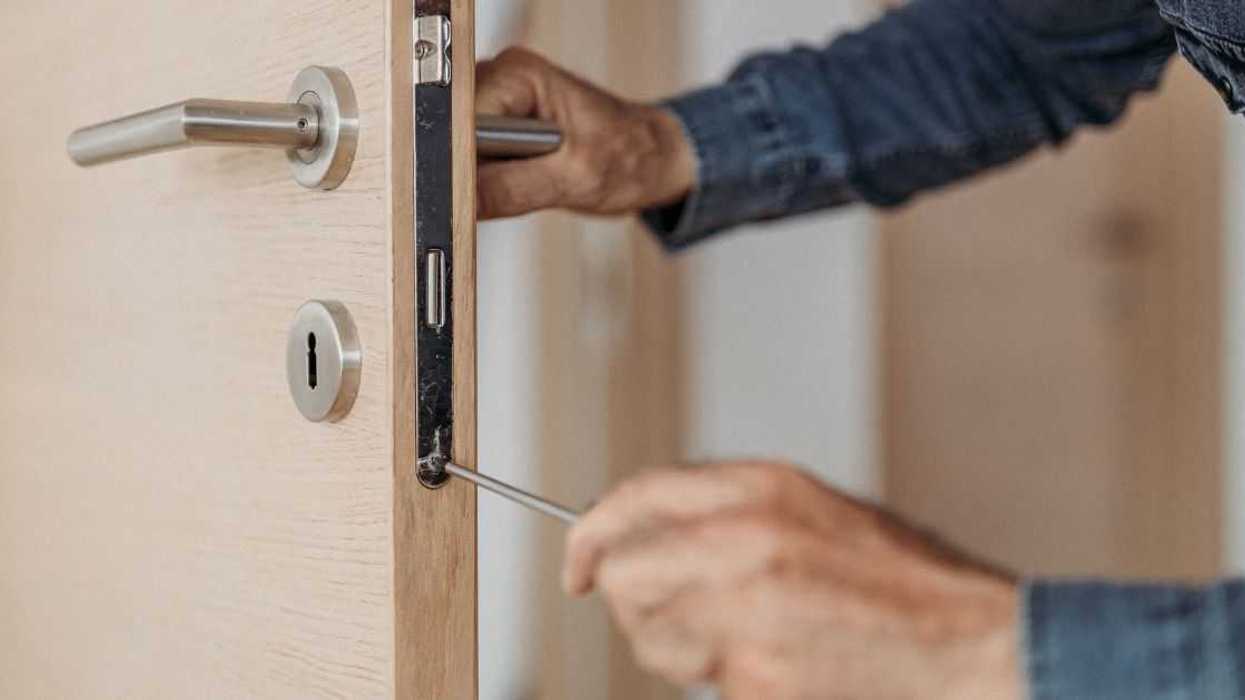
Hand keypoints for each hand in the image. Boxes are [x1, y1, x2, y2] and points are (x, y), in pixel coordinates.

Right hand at [475, 47, 695, 219]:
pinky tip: (515, 184)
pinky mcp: (497, 128)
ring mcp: (496, 103)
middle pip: (448, 132)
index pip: (457, 117)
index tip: (462, 195)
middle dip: (464, 171)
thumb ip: (511, 188)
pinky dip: (483, 181)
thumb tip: (460, 201)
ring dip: (475, 179)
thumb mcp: (574, 179)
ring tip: (524, 184)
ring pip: (454, 149)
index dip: (455, 160)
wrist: (649, 159)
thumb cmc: (628, 158)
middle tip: (505, 192)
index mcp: (519, 75)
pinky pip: (470, 159)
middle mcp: (500, 79)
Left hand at [563, 462, 1020, 698]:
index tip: (578, 562)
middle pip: (625, 572)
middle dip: (628, 598)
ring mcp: (749, 612)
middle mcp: (745, 542)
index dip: (591, 532)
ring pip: (649, 635)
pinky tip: (766, 664)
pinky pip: (697, 680)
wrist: (969, 645)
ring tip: (729, 638)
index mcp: (761, 489)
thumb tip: (646, 529)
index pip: (636, 497)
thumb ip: (726, 509)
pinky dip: (715, 679)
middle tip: (661, 611)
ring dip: (669, 645)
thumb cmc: (898, 578)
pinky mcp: (758, 677)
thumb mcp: (812, 508)